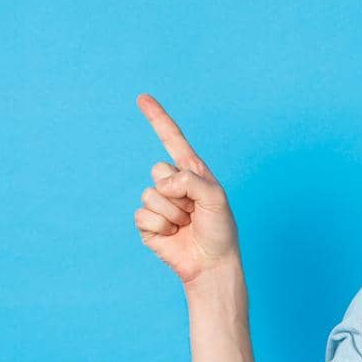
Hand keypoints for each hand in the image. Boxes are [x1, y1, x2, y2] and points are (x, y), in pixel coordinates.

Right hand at [133, 93, 240, 285]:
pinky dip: (161, 228)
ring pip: (150, 195)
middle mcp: (173, 184)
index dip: (157, 119)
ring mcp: (158, 203)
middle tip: (194, 211)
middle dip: (179, 193)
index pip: (172, 140)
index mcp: (192, 172)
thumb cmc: (220, 230)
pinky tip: (174, 235)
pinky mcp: (147, 224)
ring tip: (186, 225)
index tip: (142, 98)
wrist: (211, 263)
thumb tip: (162, 183)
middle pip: (158, 170)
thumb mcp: (215, 197)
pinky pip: (143, 216)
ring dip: (173, 214)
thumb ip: (191, 181)